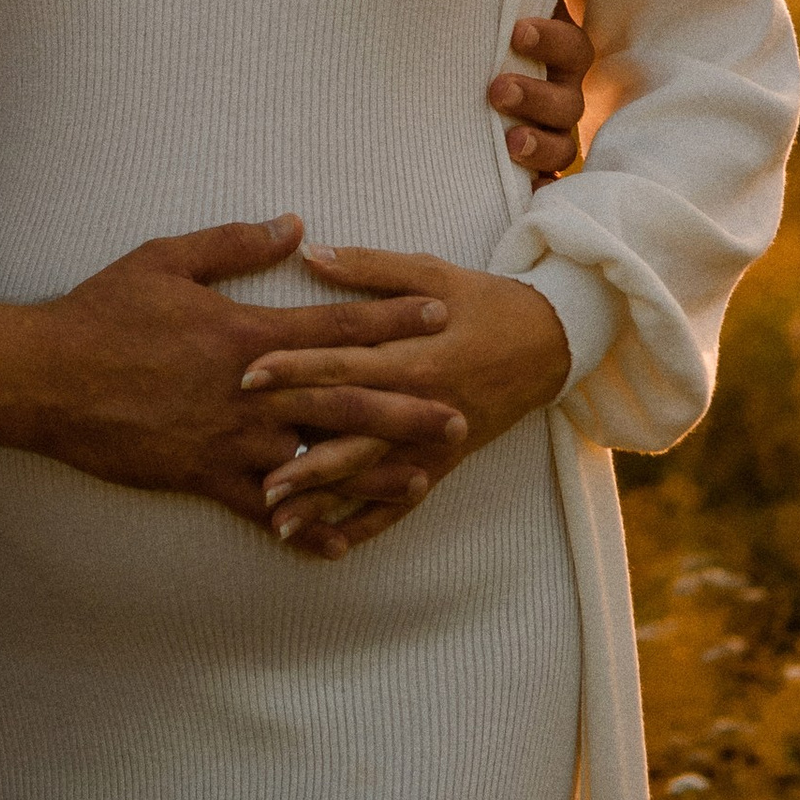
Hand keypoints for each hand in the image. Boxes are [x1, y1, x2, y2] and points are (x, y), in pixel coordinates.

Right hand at [27, 214, 464, 521]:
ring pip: (315, 460)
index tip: (439, 316)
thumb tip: (293, 224)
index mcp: (246, 332)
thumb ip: (235, 243)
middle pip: (343, 398)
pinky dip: (304, 528)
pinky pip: (266, 509)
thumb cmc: (103, 312)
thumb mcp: (166, 259)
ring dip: (371, 473)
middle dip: (406, 408)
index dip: (390, 320)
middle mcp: (249, 390)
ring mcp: (229, 438)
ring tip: (423, 482)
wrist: (46, 378)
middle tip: (460, 416)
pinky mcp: (203, 476)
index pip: (335, 326)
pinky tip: (340, 545)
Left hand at [242, 252, 572, 552]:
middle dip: (299, 447)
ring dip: (324, 498)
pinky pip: (402, 502)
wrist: (551, 343)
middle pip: (350, 429)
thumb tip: (309, 252)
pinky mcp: (443, 465)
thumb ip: (370, 268)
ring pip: (370, 475)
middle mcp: (419, 403)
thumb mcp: (432, 272)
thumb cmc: (485, 302)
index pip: (345, 363)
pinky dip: (370, 525)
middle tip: (250, 464)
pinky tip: (332, 547)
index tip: (248, 374)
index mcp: (414, 353)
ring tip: (277, 519)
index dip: (296, 368)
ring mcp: (430, 441)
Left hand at [488, 5, 592, 179]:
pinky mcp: (536, 174)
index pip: (571, 48)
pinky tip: (524, 189)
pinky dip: (537, 187)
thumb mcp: (506, 15)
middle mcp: (562, 100)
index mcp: (559, 60)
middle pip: (567, 102)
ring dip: (537, 143)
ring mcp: (552, 139)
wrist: (465, 91)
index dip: (552, 39)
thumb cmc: (493, 46)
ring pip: (562, 147)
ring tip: (509, 141)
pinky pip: (546, 186)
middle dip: (536, 96)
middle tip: (497, 89)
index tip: (517, 30)